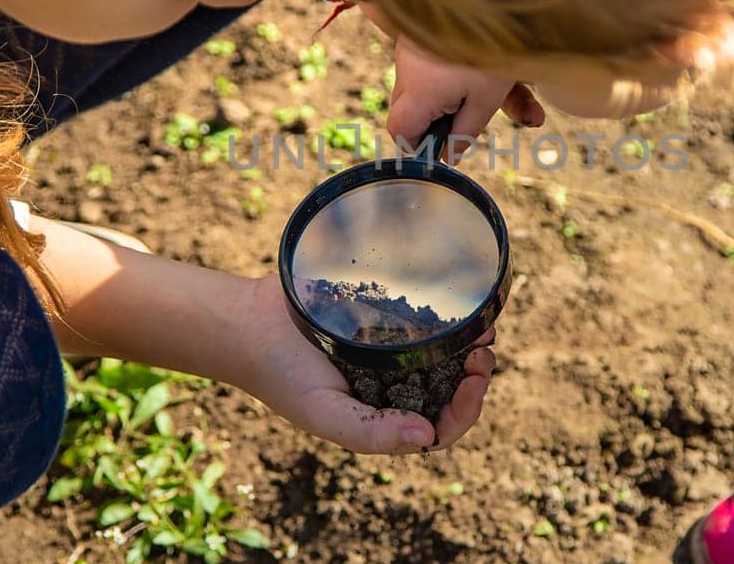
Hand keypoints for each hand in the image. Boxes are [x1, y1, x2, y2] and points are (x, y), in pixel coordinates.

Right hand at [234, 274, 495, 453]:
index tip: (475, 379)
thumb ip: (372, 432)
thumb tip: (427, 436)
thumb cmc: (282, 376)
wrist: (250, 322)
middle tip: (483, 350)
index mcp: (383, 418)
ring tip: (482, 324)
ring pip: (445, 353)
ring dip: (469, 343)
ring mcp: (390, 352)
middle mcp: (392, 387)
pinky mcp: (384, 317)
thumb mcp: (323, 413)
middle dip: (475, 374)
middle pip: (451, 389)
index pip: (441, 427)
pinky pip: (426, 318)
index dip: (466, 409)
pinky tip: (467, 297)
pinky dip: (450, 312)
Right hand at [388, 38, 543, 161]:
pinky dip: (450, 73)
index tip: (441, 146)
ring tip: (500, 94)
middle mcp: (407, 69)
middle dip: (435, 121)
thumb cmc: (492, 48)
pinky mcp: (419, 31)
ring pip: (423, 85)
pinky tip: (484, 70)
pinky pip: (429, 64)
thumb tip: (449, 157)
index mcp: (419, 92)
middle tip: (467, 120)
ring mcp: (410, 47)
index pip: (399, 130)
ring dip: (451, 95)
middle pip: (408, 108)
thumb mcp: (486, 99)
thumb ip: (465, 132)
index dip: (417, 144)